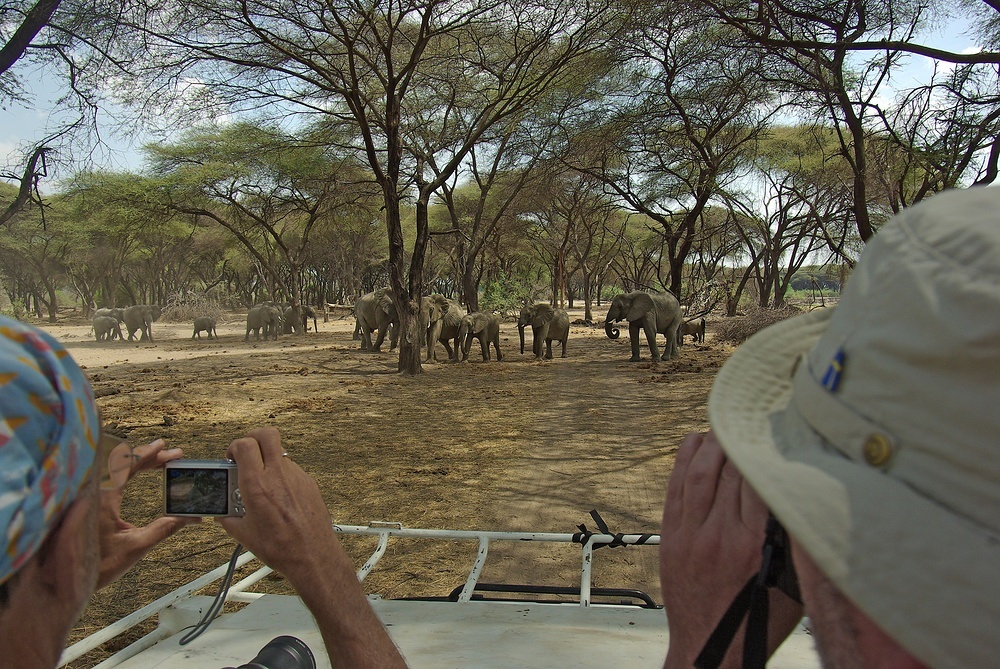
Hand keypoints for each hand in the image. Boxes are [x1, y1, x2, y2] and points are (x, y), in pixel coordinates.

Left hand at [98, 439, 199, 588]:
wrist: (67, 582)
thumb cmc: (96, 566)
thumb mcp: (136, 547)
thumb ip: (164, 529)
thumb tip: (190, 518)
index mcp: (103, 499)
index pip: (127, 466)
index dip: (147, 454)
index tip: (164, 447)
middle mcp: (94, 494)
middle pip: (124, 464)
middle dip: (150, 457)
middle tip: (173, 455)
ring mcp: (90, 498)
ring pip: (116, 470)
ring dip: (139, 463)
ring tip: (160, 461)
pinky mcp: (90, 505)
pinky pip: (110, 479)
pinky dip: (128, 472)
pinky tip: (138, 473)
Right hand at [216, 427, 340, 582]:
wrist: (312, 556)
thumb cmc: (281, 548)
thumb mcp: (244, 535)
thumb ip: (229, 519)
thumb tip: (222, 514)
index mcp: (257, 486)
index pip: (244, 445)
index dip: (235, 446)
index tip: (232, 457)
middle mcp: (278, 476)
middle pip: (267, 434)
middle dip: (253, 437)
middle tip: (247, 452)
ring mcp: (296, 477)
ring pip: (280, 453)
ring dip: (268, 460)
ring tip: (263, 481)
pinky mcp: (309, 483)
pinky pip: (292, 469)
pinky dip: (282, 475)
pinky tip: (279, 494)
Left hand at [660, 431, 801, 668]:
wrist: (711, 652)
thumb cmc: (758, 622)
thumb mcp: (794, 586)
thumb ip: (797, 541)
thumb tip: (804, 497)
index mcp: (756, 546)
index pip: (760, 481)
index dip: (766, 450)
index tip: (776, 429)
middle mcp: (722, 535)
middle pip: (730, 471)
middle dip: (741, 440)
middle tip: (751, 418)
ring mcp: (692, 534)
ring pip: (700, 473)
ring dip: (712, 443)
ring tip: (724, 426)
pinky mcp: (672, 537)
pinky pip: (676, 487)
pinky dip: (684, 460)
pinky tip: (694, 442)